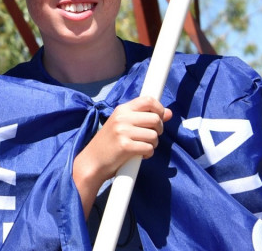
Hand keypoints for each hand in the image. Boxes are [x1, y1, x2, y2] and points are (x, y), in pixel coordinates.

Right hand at [72, 97, 172, 216]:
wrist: (92, 161)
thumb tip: (169, 113)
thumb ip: (144, 117)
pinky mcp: (125, 146)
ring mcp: (123, 131)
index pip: (148, 100)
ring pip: (154, 135)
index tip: (160, 118)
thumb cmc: (109, 143)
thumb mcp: (123, 125)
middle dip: (158, 130)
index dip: (160, 108)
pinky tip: (139, 155)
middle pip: (155, 118)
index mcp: (122, 110)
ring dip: (153, 144)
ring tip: (142, 147)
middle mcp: (122, 118)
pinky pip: (149, 148)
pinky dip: (147, 153)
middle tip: (149, 136)